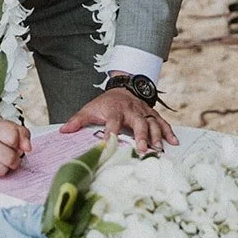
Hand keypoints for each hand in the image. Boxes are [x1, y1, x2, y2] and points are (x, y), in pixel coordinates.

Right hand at [0, 99, 31, 176]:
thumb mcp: (0, 122)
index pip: (13, 136)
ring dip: (3, 167)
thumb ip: (19, 132)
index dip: (18, 142)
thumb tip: (28, 147)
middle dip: (14, 159)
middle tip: (9, 155)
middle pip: (9, 157)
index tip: (15, 143)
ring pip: (1, 170)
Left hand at [61, 83, 177, 154]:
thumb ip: (78, 121)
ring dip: (156, 136)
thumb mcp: (90, 109)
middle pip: (138, 122)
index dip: (111, 132)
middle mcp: (131, 110)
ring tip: (159, 149)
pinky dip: (169, 132)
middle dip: (141, 136)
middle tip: (142, 149)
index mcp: (115, 110)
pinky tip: (173, 142)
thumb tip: (63, 131)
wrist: (122, 88)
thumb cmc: (105, 103)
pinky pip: (162, 122)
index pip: (112, 122)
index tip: (109, 143)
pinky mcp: (152, 114)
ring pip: (152, 123)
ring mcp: (143, 112)